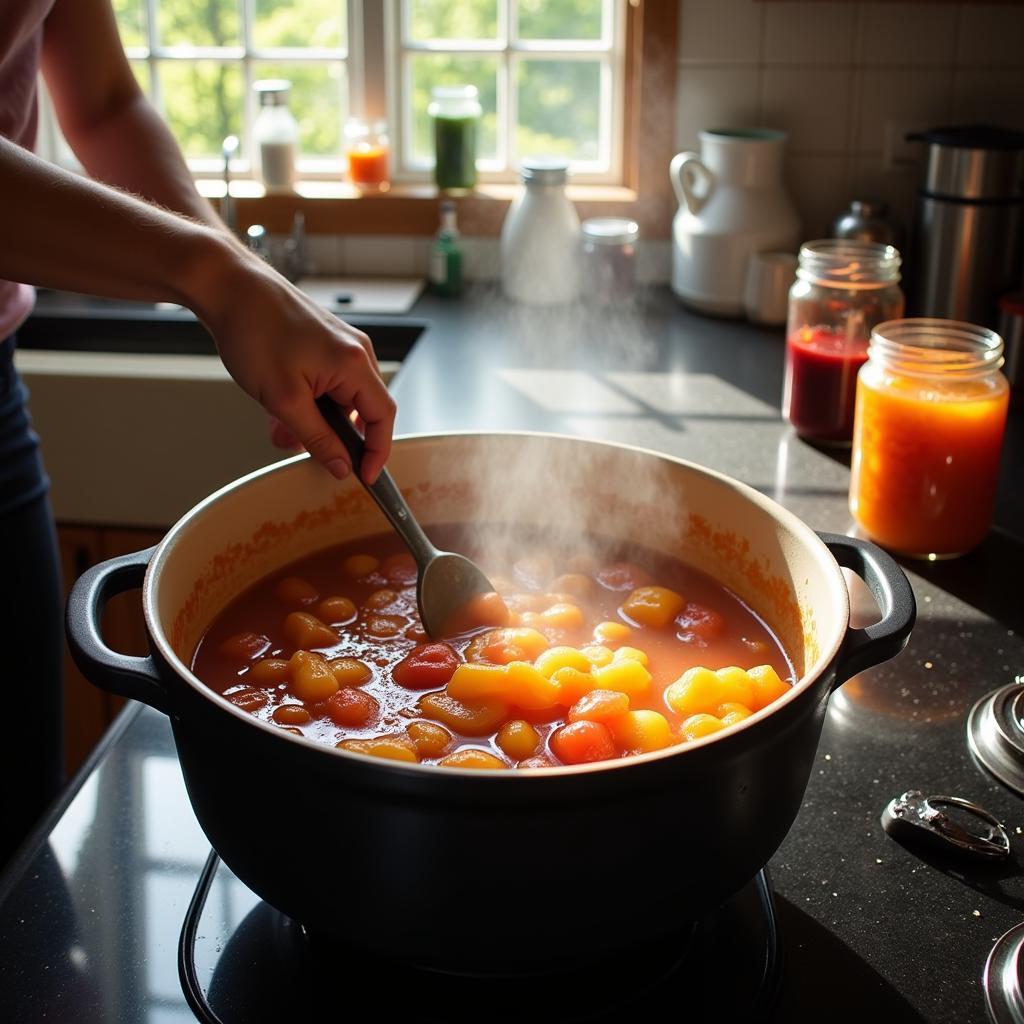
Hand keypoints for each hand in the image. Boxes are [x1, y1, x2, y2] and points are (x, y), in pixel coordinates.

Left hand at [195, 248, 395, 483]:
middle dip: (335, 436)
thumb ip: (317, 438)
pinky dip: (308, 401)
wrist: (228, 286)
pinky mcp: (323, 341)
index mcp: (355, 363)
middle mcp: (356, 351)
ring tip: (280, 430)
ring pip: (340, 398)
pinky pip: (326, 382)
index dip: (377, 452)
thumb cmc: (254, 331)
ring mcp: (340, 344)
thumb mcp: (284, 400)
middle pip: (362, 409)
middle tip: (309, 454)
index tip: (364, 477)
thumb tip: (341, 465)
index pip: (383, 417)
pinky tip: (279, 408)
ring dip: (316, 420)